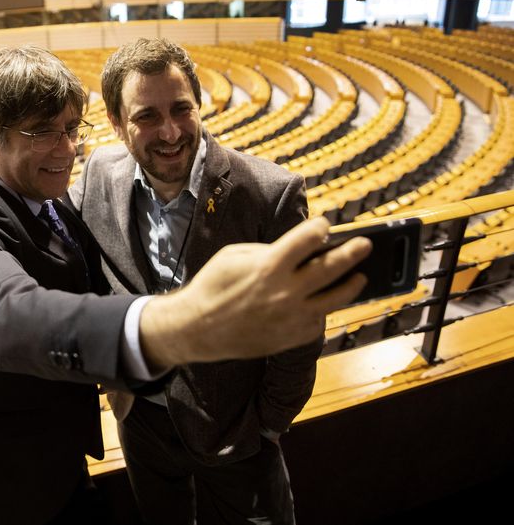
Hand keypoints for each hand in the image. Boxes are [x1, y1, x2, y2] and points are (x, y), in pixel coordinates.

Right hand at [139, 216, 370, 366]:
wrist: (198, 327)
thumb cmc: (214, 285)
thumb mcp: (236, 256)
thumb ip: (269, 251)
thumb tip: (298, 251)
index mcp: (270, 265)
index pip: (308, 239)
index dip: (320, 228)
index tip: (324, 225)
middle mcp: (286, 292)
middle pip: (331, 267)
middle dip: (352, 252)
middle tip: (366, 244)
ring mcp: (292, 317)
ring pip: (335, 299)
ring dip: (351, 285)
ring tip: (359, 276)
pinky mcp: (291, 337)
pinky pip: (317, 320)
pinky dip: (322, 309)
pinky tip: (324, 301)